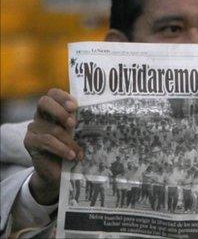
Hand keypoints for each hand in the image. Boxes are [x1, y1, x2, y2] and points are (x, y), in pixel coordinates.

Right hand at [23, 88, 82, 204]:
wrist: (59, 171)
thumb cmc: (72, 148)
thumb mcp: (80, 134)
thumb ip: (83, 123)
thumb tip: (100, 115)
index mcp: (54, 109)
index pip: (53, 93)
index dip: (63, 97)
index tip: (74, 106)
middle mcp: (41, 115)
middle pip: (44, 102)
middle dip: (60, 111)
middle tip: (73, 124)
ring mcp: (34, 128)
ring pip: (52, 128)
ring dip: (68, 141)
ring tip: (78, 153)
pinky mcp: (30, 141)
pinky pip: (46, 141)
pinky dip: (61, 148)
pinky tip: (71, 156)